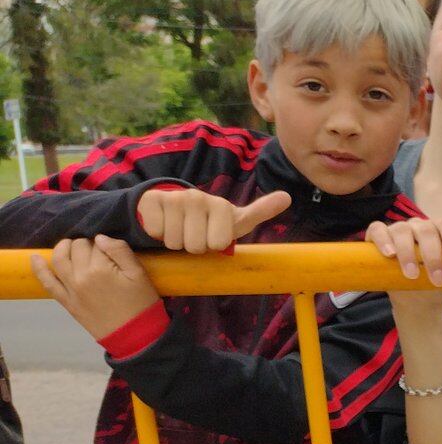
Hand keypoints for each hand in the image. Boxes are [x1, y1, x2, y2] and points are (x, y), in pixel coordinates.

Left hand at [31, 236, 161, 340]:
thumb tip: (99, 237)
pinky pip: (47, 282)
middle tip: (98, 253)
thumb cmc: (141, 304)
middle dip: (86, 245)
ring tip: (71, 246)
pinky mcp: (66, 301)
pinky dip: (39, 269)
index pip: (96, 243)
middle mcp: (81, 276)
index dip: (105, 245)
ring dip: (63, 248)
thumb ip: (120, 251)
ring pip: (59, 259)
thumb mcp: (139, 274)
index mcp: (101, 268)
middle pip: (77, 248)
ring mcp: (70, 289)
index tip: (112, 253)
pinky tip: (35, 258)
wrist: (134, 335)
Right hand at [137, 187, 289, 252]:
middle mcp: (198, 198)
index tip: (212, 235)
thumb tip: (287, 197)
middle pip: (195, 246)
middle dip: (193, 246)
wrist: (172, 209)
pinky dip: (157, 234)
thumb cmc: (209, 221)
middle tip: (193, 234)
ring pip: (174, 242)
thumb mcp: (235, 219)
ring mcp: (174, 198)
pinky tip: (163, 224)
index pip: (218, 244)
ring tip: (179, 229)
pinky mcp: (152, 201)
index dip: (213, 246)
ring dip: (175, 242)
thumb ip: (260, 211)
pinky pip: (156, 232)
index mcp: (221, 205)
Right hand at [368, 216, 441, 287]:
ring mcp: (398, 229)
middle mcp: (419, 226)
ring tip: (412, 274)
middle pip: (426, 230)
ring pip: (401, 230)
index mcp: (440, 230)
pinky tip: (389, 254)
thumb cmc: (439, 280)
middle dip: (432, 256)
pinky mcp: (378, 236)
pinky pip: (377, 230)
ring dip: (408, 253)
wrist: (418, 299)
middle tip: (436, 279)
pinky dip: (382, 239)